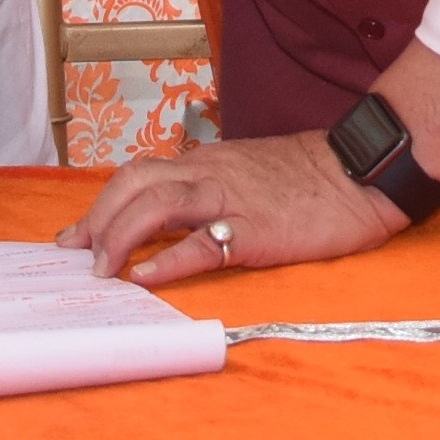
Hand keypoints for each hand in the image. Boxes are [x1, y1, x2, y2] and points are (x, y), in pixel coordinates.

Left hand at [65, 130, 402, 285]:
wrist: (361, 172)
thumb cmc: (310, 177)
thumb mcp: (249, 171)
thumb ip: (212, 187)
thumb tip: (175, 217)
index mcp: (207, 161)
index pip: (139, 174)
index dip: (103, 203)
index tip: (78, 233)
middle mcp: (209, 173)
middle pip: (134, 182)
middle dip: (98, 217)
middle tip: (78, 253)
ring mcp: (230, 199)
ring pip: (156, 204)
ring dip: (120, 235)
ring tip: (102, 268)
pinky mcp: (255, 230)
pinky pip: (202, 244)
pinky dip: (167, 260)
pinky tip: (145, 278)